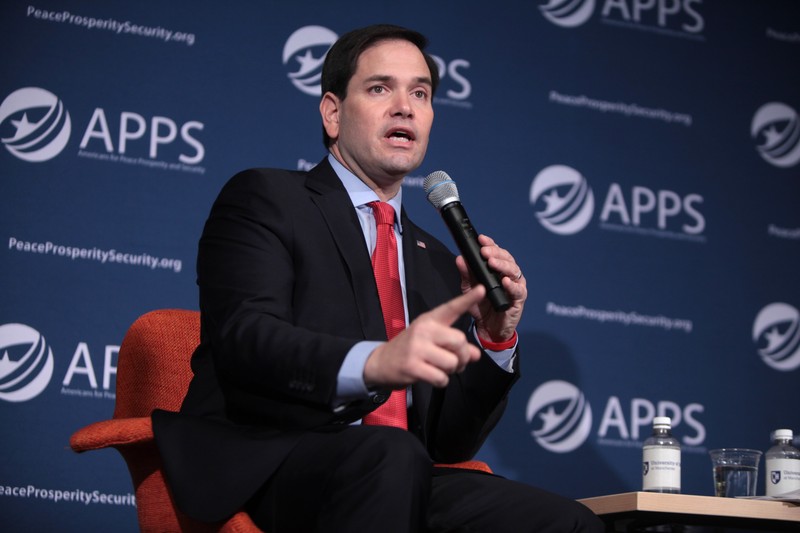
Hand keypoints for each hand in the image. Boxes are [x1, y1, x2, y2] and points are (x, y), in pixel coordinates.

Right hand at [364, 285, 485, 388]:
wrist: (381, 362)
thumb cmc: (411, 350)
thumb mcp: (432, 342)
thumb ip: (455, 346)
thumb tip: (475, 355)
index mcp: (430, 320)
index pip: (451, 308)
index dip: (468, 299)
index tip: (482, 289)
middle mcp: (424, 330)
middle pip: (459, 341)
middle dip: (462, 356)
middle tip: (454, 362)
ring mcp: (417, 348)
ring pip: (452, 362)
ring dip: (450, 371)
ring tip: (439, 368)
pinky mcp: (412, 366)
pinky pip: (441, 378)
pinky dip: (441, 381)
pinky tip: (430, 377)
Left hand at [455, 235, 525, 341]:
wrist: (489, 328)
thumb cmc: (482, 306)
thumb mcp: (469, 288)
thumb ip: (466, 273)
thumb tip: (460, 258)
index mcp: (497, 269)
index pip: (496, 252)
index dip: (490, 244)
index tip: (481, 239)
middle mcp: (508, 274)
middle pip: (506, 258)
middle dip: (495, 253)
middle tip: (485, 252)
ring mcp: (516, 286)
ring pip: (514, 271)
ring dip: (503, 266)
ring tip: (493, 263)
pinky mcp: (519, 299)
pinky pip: (518, 290)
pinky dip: (512, 285)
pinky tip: (506, 281)